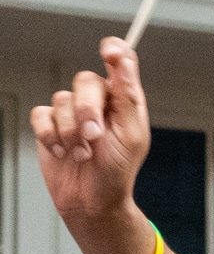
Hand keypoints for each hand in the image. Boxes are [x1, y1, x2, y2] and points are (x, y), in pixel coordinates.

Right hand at [30, 37, 150, 237]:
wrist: (91, 202)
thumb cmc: (117, 172)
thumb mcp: (131, 136)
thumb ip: (127, 96)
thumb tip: (124, 60)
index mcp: (122, 99)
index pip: (119, 62)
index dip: (114, 51)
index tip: (108, 52)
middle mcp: (96, 100)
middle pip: (85, 81)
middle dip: (88, 110)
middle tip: (94, 136)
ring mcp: (71, 111)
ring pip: (61, 100)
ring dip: (71, 132)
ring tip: (83, 154)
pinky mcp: (49, 125)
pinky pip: (41, 115)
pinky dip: (51, 136)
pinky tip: (62, 153)